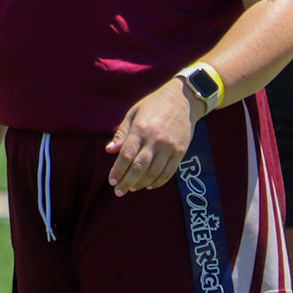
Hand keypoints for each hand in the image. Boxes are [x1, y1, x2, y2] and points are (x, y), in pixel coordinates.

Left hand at [107, 79, 199, 194]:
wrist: (183, 100)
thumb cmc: (153, 105)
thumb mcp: (133, 113)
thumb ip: (122, 134)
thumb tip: (109, 150)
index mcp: (140, 129)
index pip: (126, 155)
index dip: (118, 170)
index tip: (111, 181)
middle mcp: (155, 140)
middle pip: (139, 167)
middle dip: (127, 181)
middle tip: (119, 192)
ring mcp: (170, 147)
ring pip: (154, 172)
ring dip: (142, 183)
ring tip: (132, 188)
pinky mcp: (181, 152)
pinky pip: (169, 172)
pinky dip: (158, 181)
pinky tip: (149, 185)